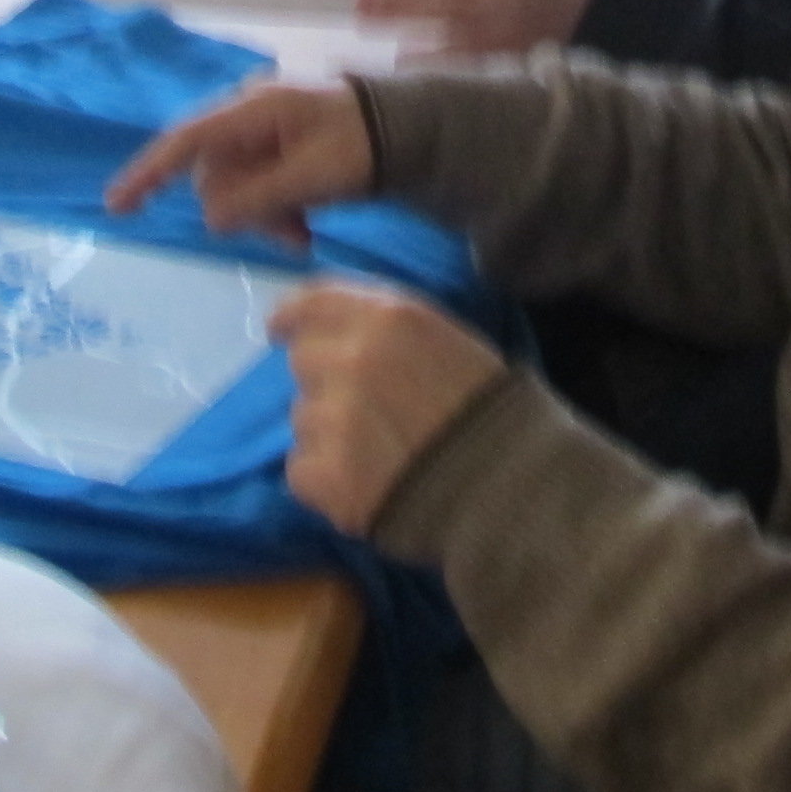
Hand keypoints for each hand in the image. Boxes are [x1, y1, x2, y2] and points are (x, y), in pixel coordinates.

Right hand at [106, 81, 375, 250]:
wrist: (409, 131)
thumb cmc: (362, 145)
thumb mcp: (313, 176)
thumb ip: (258, 197)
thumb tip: (209, 218)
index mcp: (254, 109)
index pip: (186, 140)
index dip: (147, 172)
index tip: (116, 206)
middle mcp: (250, 116)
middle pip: (214, 175)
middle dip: (244, 212)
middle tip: (290, 238)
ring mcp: (262, 133)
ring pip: (235, 188)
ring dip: (263, 218)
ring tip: (303, 238)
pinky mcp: (276, 151)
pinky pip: (256, 187)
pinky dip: (274, 212)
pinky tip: (304, 231)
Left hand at [272, 284, 507, 533]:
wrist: (510, 490)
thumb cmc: (493, 410)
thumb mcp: (451, 340)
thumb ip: (392, 330)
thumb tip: (344, 333)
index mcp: (389, 318)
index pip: (315, 302)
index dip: (293, 315)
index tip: (280, 328)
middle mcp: (352, 360)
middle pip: (303, 361)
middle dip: (324, 380)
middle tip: (362, 407)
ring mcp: (333, 420)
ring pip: (303, 417)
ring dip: (328, 432)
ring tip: (376, 453)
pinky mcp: (325, 476)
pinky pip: (300, 468)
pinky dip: (325, 477)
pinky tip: (363, 484)